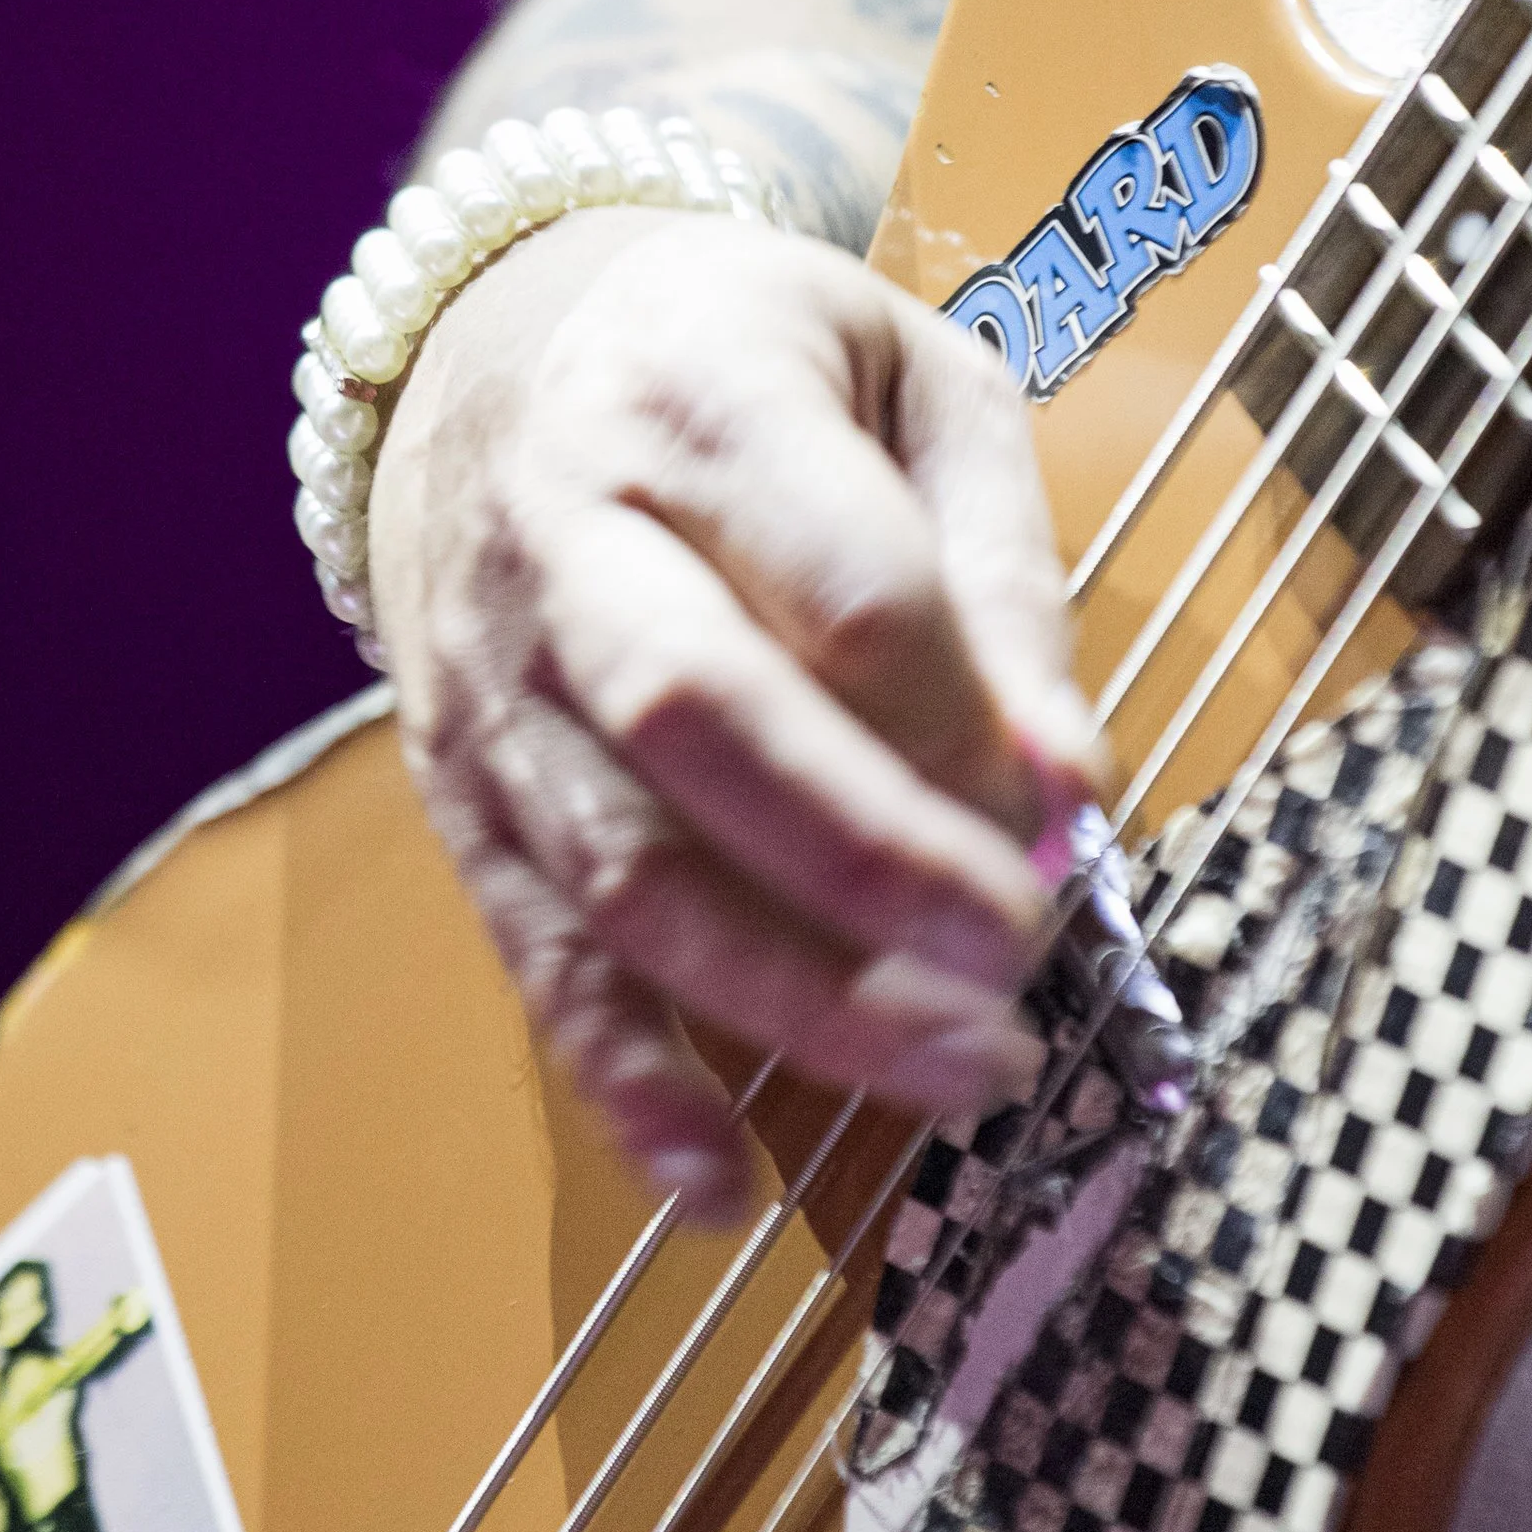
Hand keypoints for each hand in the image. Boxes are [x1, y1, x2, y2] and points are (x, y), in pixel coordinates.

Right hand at [367, 208, 1097, 1222]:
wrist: (495, 350)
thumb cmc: (748, 365)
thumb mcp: (911, 384)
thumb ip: (1000, 572)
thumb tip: (1071, 785)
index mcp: (699, 396)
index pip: (844, 583)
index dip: (964, 718)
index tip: (1069, 810)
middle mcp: (565, 536)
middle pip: (702, 720)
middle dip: (871, 865)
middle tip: (1020, 959)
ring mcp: (493, 680)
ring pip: (620, 866)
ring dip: (792, 999)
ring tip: (963, 1072)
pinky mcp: (460, 793)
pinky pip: (534, 956)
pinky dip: (622, 1083)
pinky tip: (721, 1182)